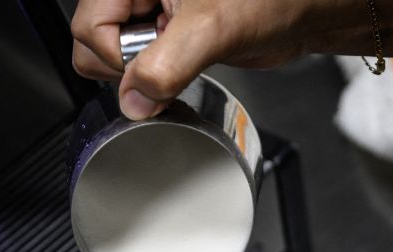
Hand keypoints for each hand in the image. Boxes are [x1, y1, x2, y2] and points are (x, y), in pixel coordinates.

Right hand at [70, 0, 333, 119]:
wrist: (303, 11)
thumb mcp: (213, 29)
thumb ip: (167, 66)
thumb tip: (133, 100)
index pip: (88, 26)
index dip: (117, 55)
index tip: (152, 65)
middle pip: (94, 43)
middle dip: (128, 64)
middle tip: (171, 57)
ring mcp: (150, 13)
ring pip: (115, 58)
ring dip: (146, 74)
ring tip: (185, 57)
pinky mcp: (166, 35)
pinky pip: (141, 66)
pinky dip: (158, 79)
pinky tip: (186, 66)